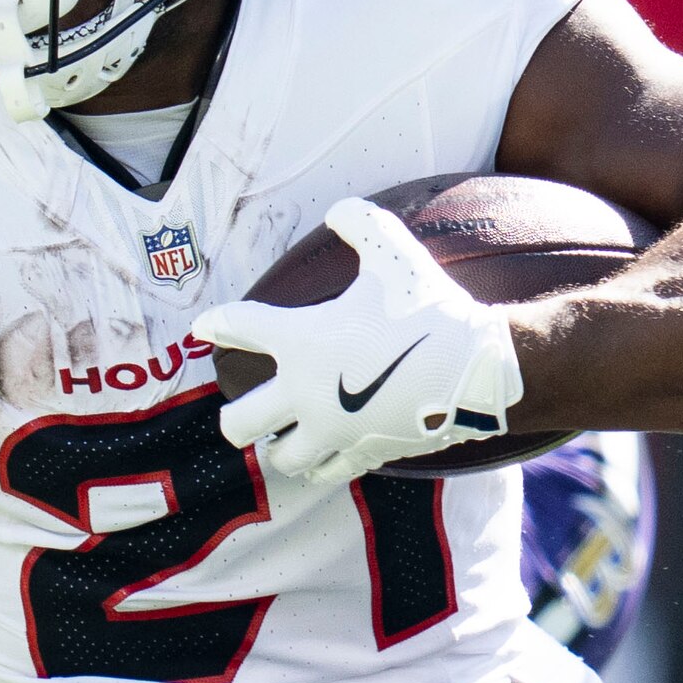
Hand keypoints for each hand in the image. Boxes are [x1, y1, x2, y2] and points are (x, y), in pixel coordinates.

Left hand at [206, 199, 525, 490]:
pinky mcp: (363, 452)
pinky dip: (320, 464)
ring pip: (279, 456)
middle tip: (243, 409)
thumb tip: (339, 212)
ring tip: (285, 436)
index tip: (206, 328)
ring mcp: (332, 430)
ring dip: (277, 446)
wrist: (475, 369)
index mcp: (300, 340)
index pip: (236, 328)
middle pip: (239, 423)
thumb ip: (359, 223)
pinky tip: (325, 454)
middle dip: (235, 417)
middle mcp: (304, 392)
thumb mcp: (395, 253)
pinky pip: (326, 471)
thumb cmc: (430, 310)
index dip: (216, 325)